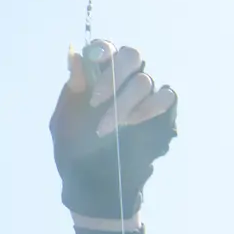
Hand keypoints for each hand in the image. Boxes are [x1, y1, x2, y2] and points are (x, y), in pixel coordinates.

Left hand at [49, 43, 176, 224]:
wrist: (94, 185)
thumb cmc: (75, 151)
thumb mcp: (66, 122)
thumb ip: (73, 90)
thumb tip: (74, 53)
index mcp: (97, 77)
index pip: (106, 48)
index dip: (103, 51)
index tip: (94, 62)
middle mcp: (124, 80)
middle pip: (132, 56)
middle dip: (114, 75)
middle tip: (96, 102)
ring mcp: (145, 96)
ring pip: (145, 79)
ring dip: (124, 102)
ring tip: (108, 128)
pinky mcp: (163, 114)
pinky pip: (167, 97)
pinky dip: (151, 107)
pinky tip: (133, 124)